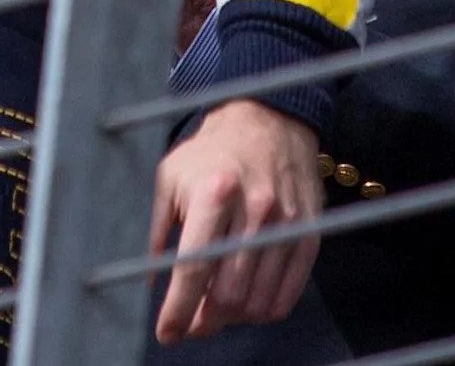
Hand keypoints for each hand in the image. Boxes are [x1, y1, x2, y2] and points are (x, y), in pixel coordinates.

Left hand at [149, 99, 322, 341]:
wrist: (268, 120)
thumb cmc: (210, 153)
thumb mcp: (169, 178)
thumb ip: (153, 229)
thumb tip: (145, 279)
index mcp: (214, 192)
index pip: (195, 268)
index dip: (178, 310)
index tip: (166, 333)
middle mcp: (256, 210)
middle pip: (228, 294)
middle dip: (204, 320)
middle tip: (189, 323)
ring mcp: (287, 224)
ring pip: (257, 301)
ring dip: (231, 320)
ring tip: (213, 312)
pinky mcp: (309, 234)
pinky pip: (287, 295)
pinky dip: (262, 311)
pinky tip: (244, 305)